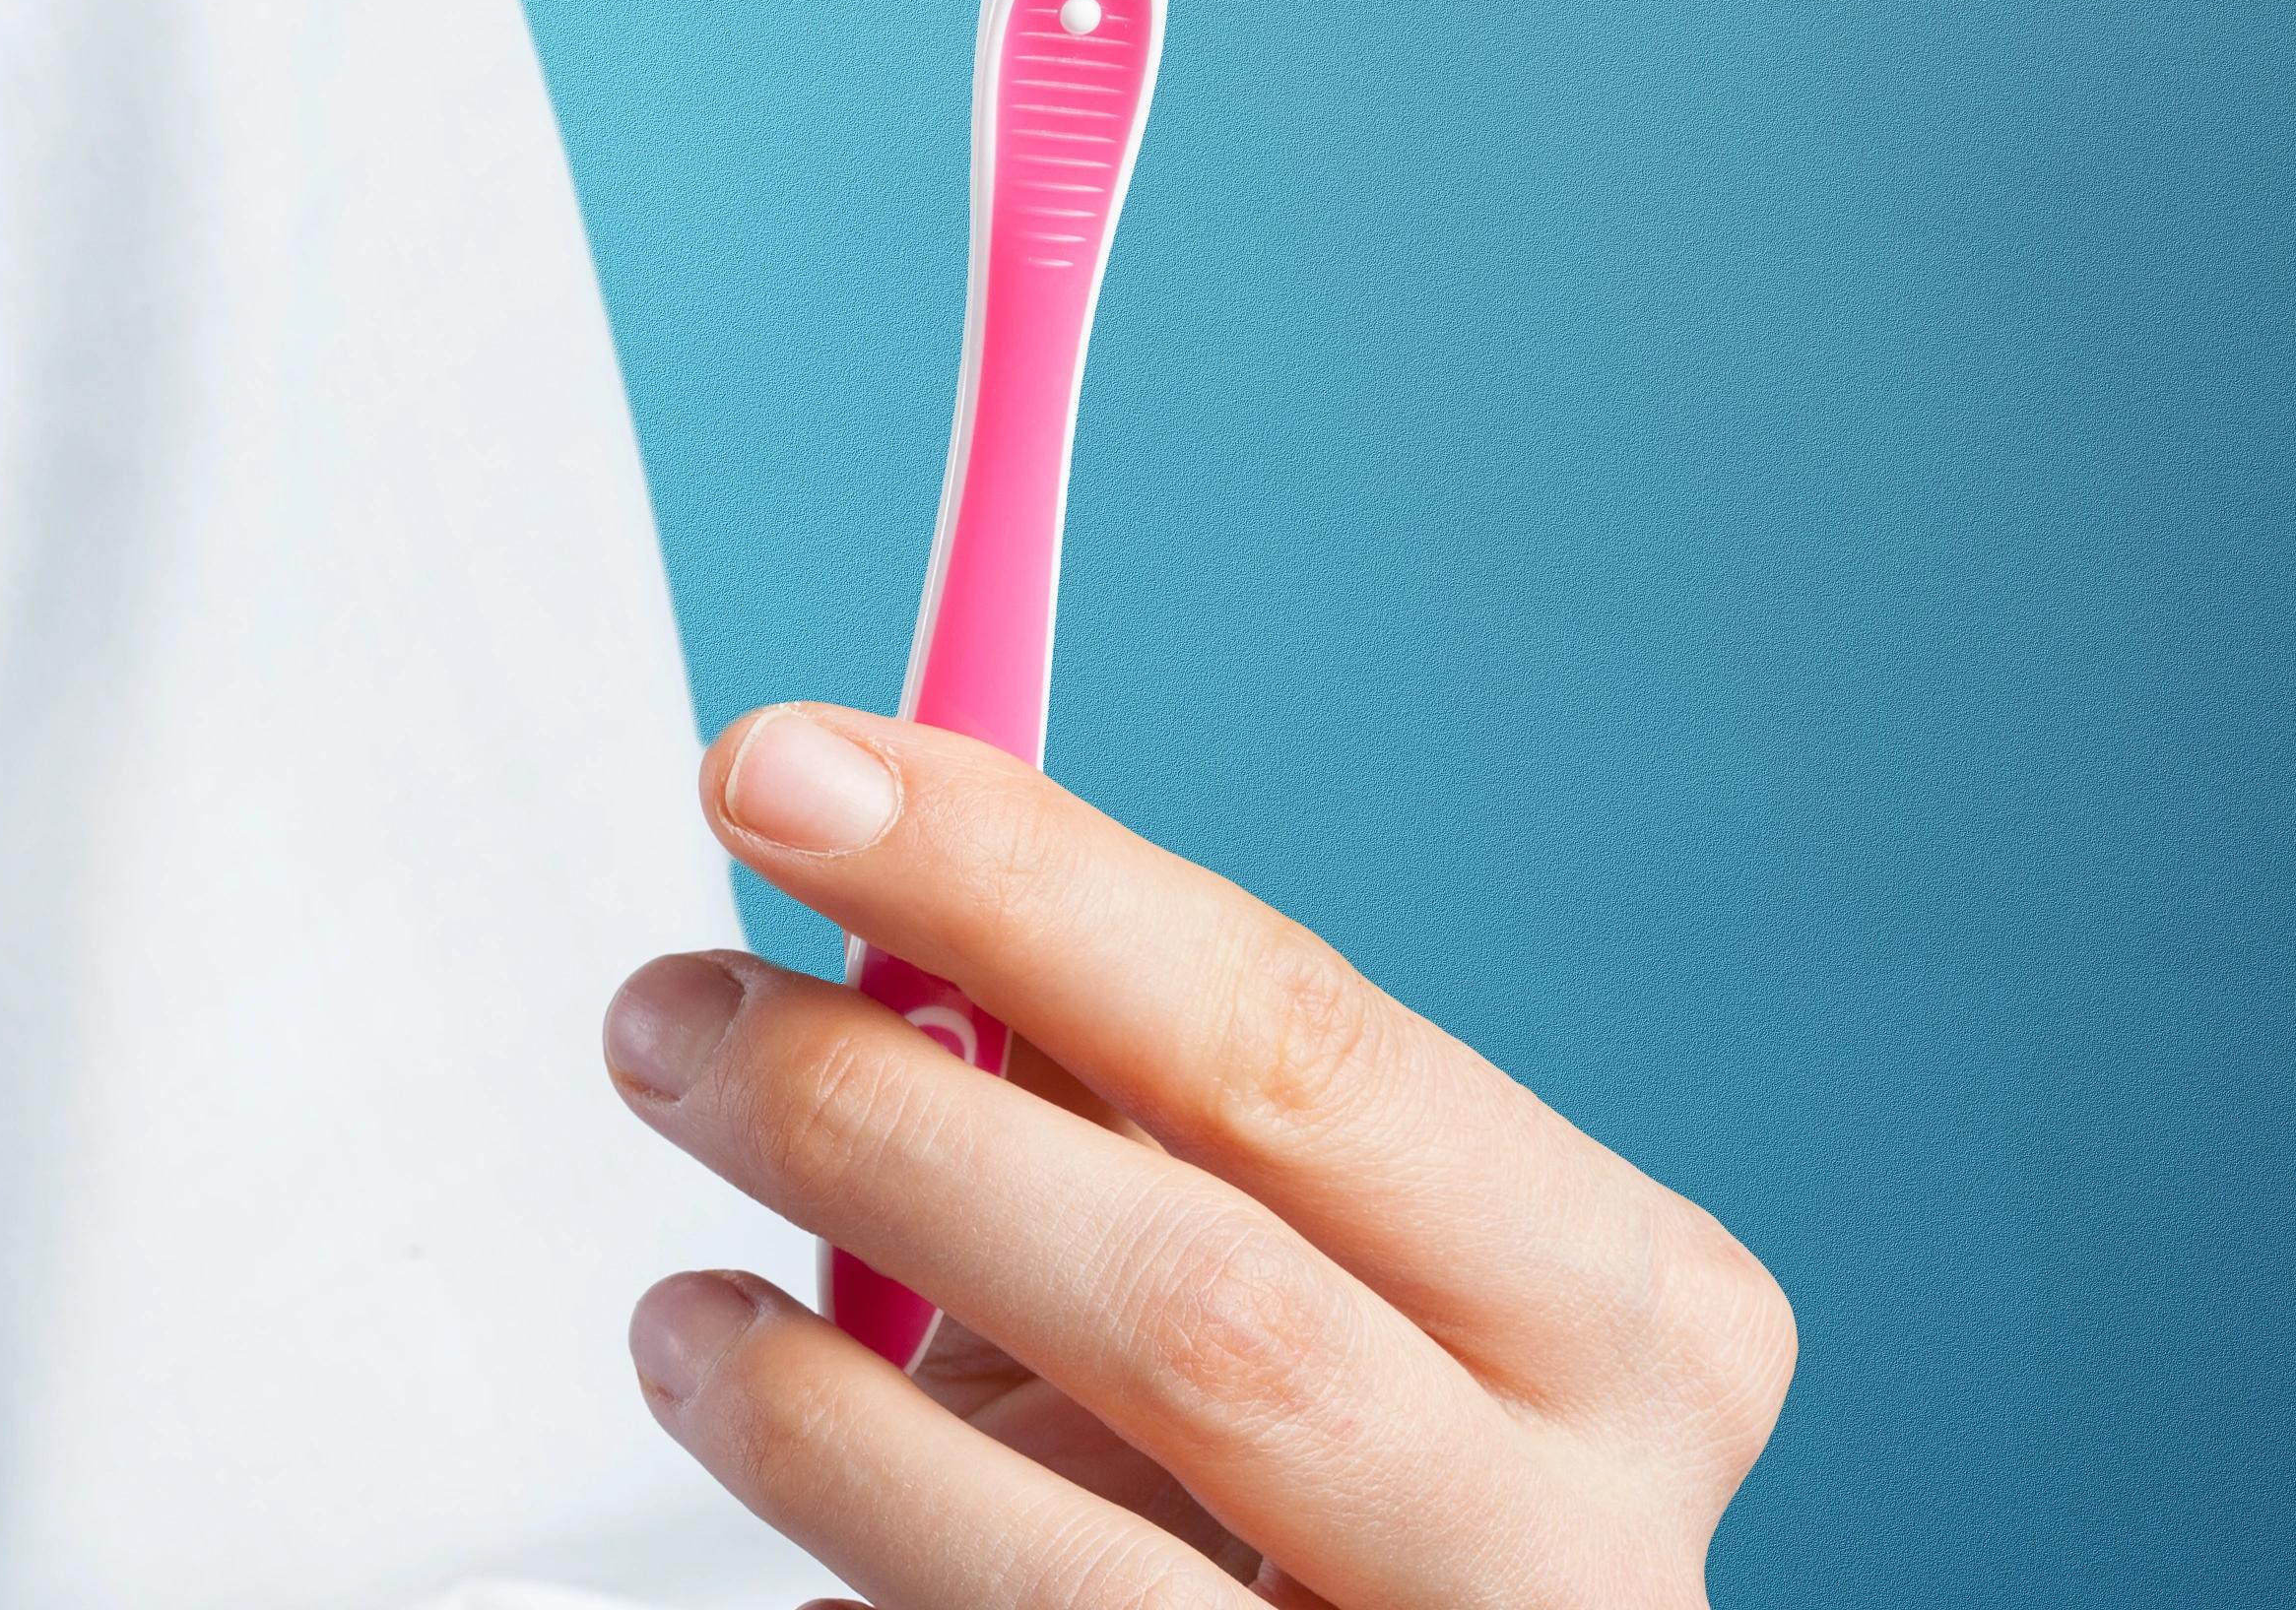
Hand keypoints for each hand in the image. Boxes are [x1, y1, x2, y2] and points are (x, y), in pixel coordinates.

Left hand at [601, 706, 1790, 1607]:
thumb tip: (840, 818)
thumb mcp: (1258, 1242)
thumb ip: (1104, 1064)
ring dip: (813, 1413)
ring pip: (1070, 1574)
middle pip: (1206, 1307)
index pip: (1299, 1041)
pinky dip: (840, 1583)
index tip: (779, 767)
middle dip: (887, 1130)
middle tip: (667, 1020)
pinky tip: (785, 1511)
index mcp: (1627, 1314)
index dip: (1018, 880)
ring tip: (680, 1317)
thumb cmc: (1284, 1460)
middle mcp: (1573, 1544)